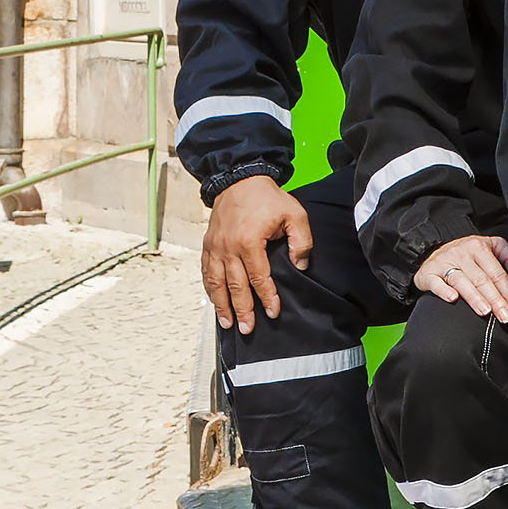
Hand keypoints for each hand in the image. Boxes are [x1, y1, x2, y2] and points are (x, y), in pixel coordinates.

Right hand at [201, 175, 313, 333]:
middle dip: (242, 310)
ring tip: (228, 323)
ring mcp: (215, 246)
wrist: (239, 179)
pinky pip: (206, 272)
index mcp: (249, 241)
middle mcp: (228, 247)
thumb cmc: (267, 197)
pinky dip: (209, 289)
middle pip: (235, 286)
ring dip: (222, 305)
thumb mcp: (294, 213)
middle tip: (248, 329)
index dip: (267, 297)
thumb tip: (300, 265)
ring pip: (216, 282)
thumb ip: (301, 241)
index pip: (259, 277)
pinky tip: (215, 302)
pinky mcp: (207, 244)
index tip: (273, 312)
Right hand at [416, 233, 507, 321]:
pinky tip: (452, 299)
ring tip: (485, 311)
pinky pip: (436, 283)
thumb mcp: (492, 247)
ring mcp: (444, 263)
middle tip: (505, 315)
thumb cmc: (466, 254)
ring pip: (461, 281)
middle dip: (496, 299)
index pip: (497, 273)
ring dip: (474, 297)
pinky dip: (443, 291)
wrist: (433, 251)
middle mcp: (461, 254)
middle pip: (481, 279)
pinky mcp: (428, 273)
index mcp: (479, 247)